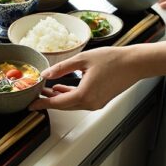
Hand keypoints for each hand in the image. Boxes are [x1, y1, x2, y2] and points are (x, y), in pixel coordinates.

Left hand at [29, 47, 143, 110]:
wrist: (134, 64)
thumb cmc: (113, 60)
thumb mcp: (82, 60)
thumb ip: (62, 68)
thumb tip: (46, 74)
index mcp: (84, 95)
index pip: (57, 102)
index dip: (42, 103)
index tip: (31, 104)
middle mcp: (90, 103)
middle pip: (63, 106)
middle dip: (49, 100)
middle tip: (36, 94)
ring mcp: (96, 104)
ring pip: (72, 104)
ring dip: (59, 98)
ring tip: (47, 90)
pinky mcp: (100, 101)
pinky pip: (81, 101)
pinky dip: (70, 96)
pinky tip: (62, 88)